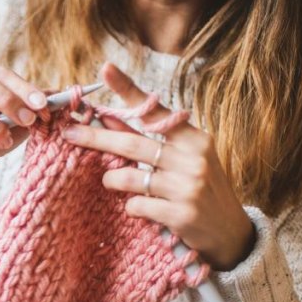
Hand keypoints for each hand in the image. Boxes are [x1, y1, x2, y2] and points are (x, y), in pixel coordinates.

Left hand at [61, 63, 254, 270]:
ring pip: (129, 177)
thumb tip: (109, 121)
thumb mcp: (185, 159)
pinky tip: (140, 209)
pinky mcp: (182, 214)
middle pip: (132, 143)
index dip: (128, 89)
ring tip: (110, 180)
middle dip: (96, 138)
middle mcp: (193, 158)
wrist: (231, 233)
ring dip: (112, 179)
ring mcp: (188, 186)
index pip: (155, 110)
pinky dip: (131, 207)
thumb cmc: (201, 190)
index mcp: (194, 138)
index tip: (105, 69)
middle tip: (69, 133)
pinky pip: (137, 205)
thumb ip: (151, 141)